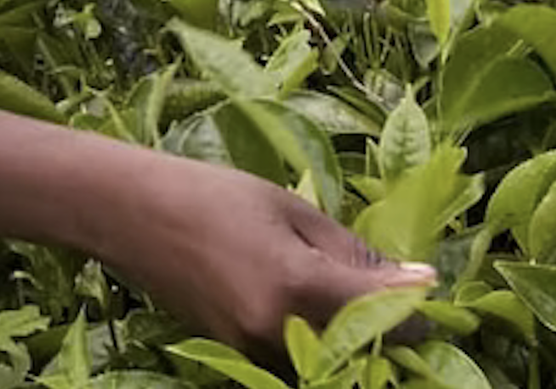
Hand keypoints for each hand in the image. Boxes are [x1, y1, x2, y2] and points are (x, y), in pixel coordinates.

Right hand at [104, 154, 434, 364]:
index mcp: (297, 286)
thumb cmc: (210, 194)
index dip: (418, 313)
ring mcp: (252, 352)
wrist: (125, 212)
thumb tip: (418, 279)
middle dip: (388, 334)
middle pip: (363, 354)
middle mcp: (277, 332)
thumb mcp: (289, 207)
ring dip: (352, 341)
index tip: (430, 296)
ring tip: (352, 301)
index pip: (387, 319)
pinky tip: (310, 307)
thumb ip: (353, 251)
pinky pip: (293, 359)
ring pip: (328, 362)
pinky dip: (315, 342)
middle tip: (399, 302)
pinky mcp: (234, 356)